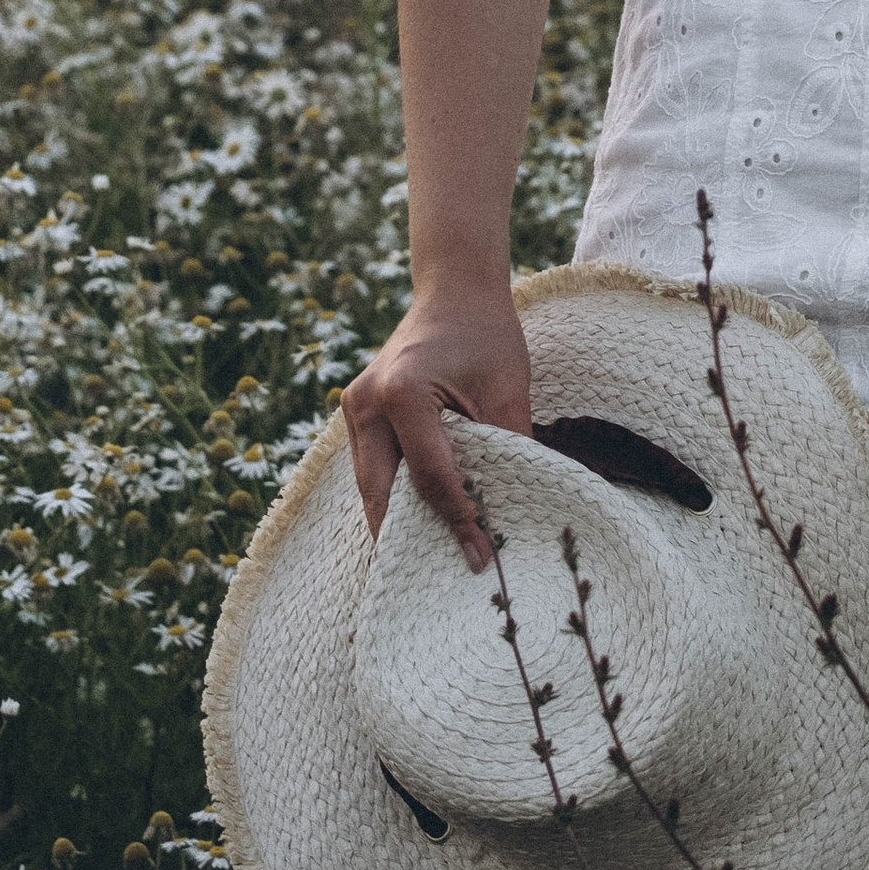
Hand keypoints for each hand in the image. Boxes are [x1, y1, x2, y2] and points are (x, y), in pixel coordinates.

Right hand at [341, 285, 531, 570]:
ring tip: (433, 562)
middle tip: (443, 580)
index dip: (458, 521)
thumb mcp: (507, 391)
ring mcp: (354, 407)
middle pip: (382, 495)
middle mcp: (366, 403)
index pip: (429, 477)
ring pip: (370, 487)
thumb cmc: (487, 334)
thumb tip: (514, 515)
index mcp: (402, 393)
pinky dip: (393, 498)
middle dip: (409, 540)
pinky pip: (371, 469)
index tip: (483, 558)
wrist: (455, 289)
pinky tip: (420, 525)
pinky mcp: (356, 411)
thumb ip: (509, 451)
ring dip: (397, 523)